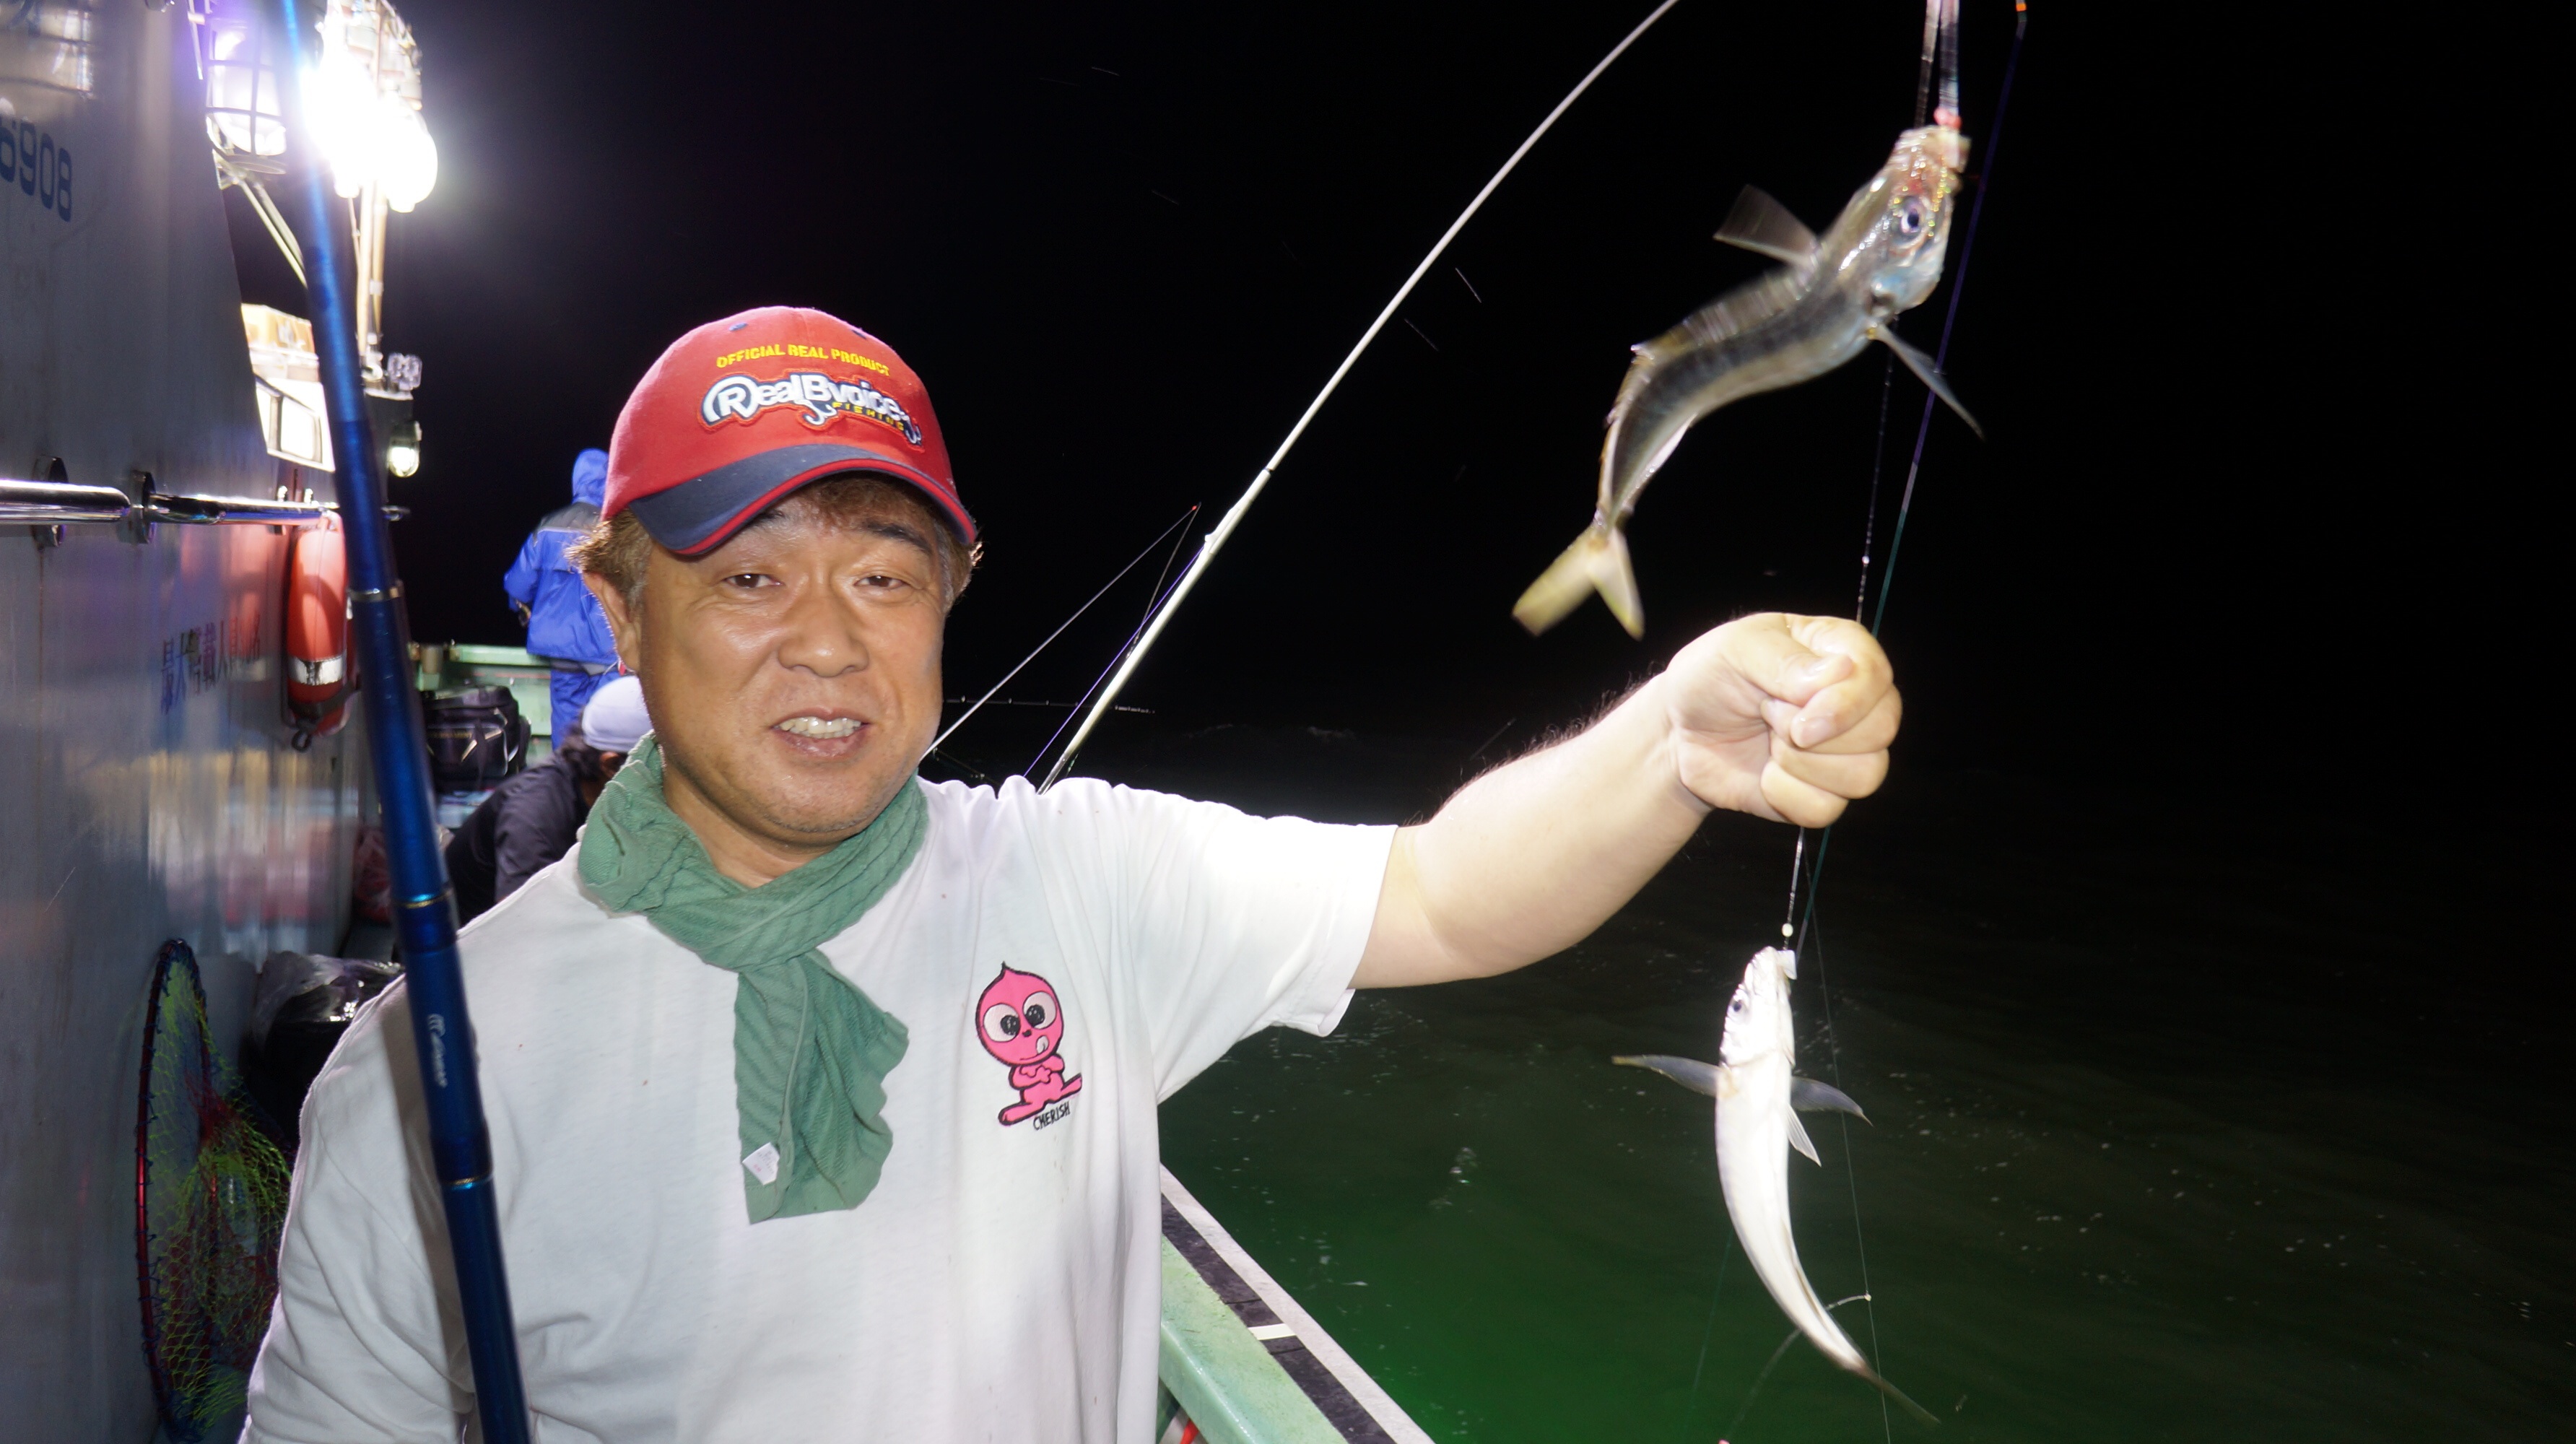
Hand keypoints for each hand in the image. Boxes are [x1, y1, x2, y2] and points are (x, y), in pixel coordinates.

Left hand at [1661, 613, 1898, 826]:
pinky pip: (1828, 809)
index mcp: (1841, 649)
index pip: (1876, 676)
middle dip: (1813, 733)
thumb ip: (1784, 660)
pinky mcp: (1825, 791)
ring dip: (1800, 765)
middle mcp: (1854, 699)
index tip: (1792, 716)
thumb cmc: (1709, 678)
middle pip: (1880, 730)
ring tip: (1768, 741)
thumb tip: (1840, 673)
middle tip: (1767, 714)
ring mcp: (1844, 749)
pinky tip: (1765, 773)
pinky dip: (1786, 795)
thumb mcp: (1735, 650)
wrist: (1679, 732)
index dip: (1843, 704)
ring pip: (1864, 775)